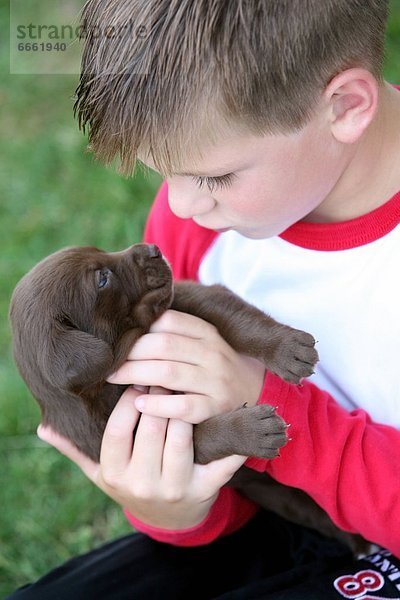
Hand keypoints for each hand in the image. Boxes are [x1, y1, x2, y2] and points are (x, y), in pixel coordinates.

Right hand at [37, 386, 245, 528]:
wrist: (169, 520)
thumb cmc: (131, 484)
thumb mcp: (101, 473)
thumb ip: (76, 449)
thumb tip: (44, 428)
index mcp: (115, 474)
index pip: (118, 430)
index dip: (129, 401)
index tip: (138, 381)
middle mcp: (143, 484)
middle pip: (152, 429)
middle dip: (159, 397)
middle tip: (165, 376)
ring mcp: (174, 489)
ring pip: (181, 437)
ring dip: (183, 409)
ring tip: (184, 389)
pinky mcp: (204, 490)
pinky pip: (218, 461)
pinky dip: (226, 442)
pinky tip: (227, 417)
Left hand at [108, 310, 265, 422]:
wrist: (256, 394)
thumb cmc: (215, 367)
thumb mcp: (203, 342)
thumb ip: (176, 332)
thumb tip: (133, 322)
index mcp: (207, 333)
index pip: (169, 320)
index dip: (140, 328)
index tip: (118, 337)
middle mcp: (213, 354)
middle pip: (164, 345)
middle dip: (131, 352)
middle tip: (109, 360)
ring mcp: (215, 382)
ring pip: (169, 373)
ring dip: (136, 374)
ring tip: (114, 377)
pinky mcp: (215, 408)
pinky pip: (183, 407)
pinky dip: (158, 405)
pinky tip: (139, 403)